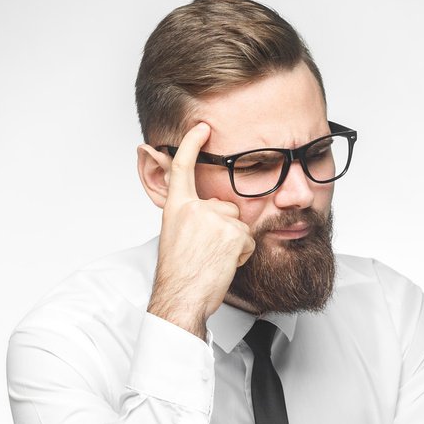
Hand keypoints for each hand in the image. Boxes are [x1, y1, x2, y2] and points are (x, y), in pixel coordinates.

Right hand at [147, 122, 254, 338]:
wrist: (181, 296)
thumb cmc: (178, 273)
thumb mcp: (175, 235)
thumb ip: (189, 215)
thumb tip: (207, 205)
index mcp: (176, 207)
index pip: (183, 166)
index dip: (191, 143)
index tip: (202, 127)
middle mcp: (194, 208)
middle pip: (226, 205)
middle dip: (224, 226)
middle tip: (206, 250)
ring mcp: (214, 219)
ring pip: (239, 222)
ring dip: (234, 242)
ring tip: (213, 258)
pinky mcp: (232, 233)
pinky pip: (248, 238)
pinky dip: (242, 253)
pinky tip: (223, 263)